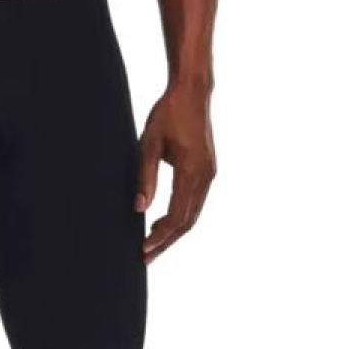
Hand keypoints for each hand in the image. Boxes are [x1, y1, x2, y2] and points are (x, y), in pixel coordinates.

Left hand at [135, 82, 216, 262]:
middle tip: (145, 257)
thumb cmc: (167, 114)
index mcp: (192, 171)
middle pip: (187, 222)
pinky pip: (195, 202)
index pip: (177, 216)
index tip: (143, 249)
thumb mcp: (148, 144)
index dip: (160, 236)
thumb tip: (139, 209)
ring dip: (173, 232)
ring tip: (152, 245)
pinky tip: (163, 223)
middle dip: (166, 242)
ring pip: (193, 214)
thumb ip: (144, 178)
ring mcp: (209, 174)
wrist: (192, 91)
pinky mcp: (208, 170)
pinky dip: (180, 217)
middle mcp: (206, 176)